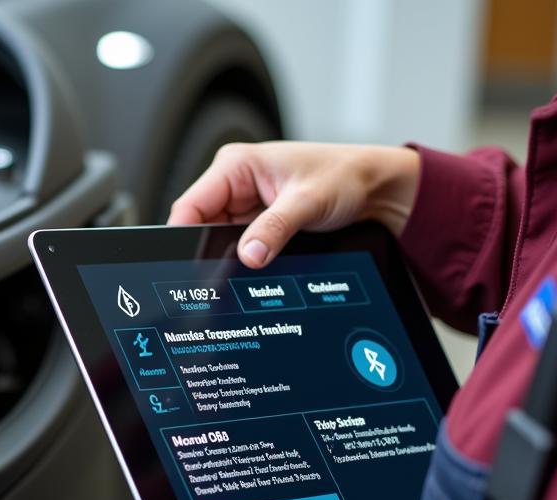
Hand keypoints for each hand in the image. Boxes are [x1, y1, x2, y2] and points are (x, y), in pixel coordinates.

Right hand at [169, 141, 420, 268]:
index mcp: (236, 165)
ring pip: (216, 241)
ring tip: (240, 272)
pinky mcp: (256, 225)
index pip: (190, 206)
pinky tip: (250, 270)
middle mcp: (234, 184)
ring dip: (226, 258)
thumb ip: (275, 229)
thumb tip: (248, 256)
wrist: (373, 189)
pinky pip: (236, 247)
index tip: (187, 264)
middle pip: (200, 228)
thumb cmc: (344, 176)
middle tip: (216, 277)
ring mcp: (244, 207)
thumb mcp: (308, 202)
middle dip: (207, 251)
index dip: (183, 236)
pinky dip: (241, 260)